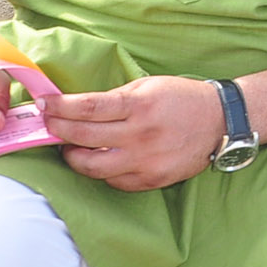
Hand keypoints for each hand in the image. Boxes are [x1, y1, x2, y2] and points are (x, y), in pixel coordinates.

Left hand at [42, 76, 225, 191]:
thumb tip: (78, 108)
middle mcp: (140, 134)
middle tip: (49, 125)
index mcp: (140, 105)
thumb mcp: (149, 86)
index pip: (88, 108)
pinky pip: (113, 180)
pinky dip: (102, 170)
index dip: (60, 107)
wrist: (221, 121)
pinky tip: (101, 159)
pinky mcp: (151, 179)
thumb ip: (116, 98)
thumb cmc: (182, 98)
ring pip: (92, 167)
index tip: (45, 105)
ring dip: (74, 156)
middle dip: (58, 131)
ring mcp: (145, 160)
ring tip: (71, 148)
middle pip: (83, 137)